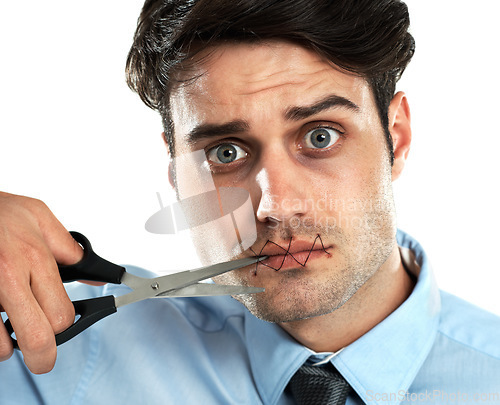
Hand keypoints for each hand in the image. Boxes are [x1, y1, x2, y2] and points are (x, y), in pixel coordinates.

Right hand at [0, 192, 82, 373]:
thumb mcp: (38, 216)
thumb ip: (69, 248)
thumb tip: (96, 276)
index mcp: (34, 256)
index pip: (61, 313)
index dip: (64, 324)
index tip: (60, 324)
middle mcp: (8, 276)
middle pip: (38, 338)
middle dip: (43, 352)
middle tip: (42, 356)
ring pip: (2, 347)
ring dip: (8, 346)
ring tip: (10, 332)